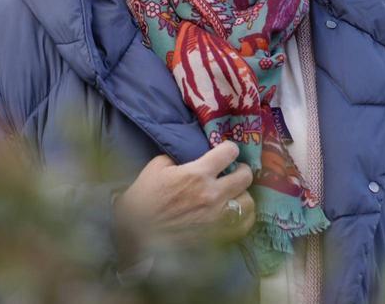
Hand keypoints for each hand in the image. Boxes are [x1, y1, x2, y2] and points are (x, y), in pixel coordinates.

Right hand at [113, 142, 255, 247]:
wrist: (136, 232)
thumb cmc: (143, 198)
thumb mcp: (157, 167)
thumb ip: (179, 159)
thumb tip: (192, 158)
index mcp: (197, 174)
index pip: (228, 153)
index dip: (230, 149)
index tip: (227, 151)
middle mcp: (212, 194)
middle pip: (245, 176)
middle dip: (242, 170)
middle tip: (236, 171)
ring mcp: (217, 217)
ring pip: (248, 201)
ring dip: (243, 194)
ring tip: (235, 194)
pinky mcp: (217, 235)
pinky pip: (244, 224)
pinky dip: (243, 216)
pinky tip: (235, 212)